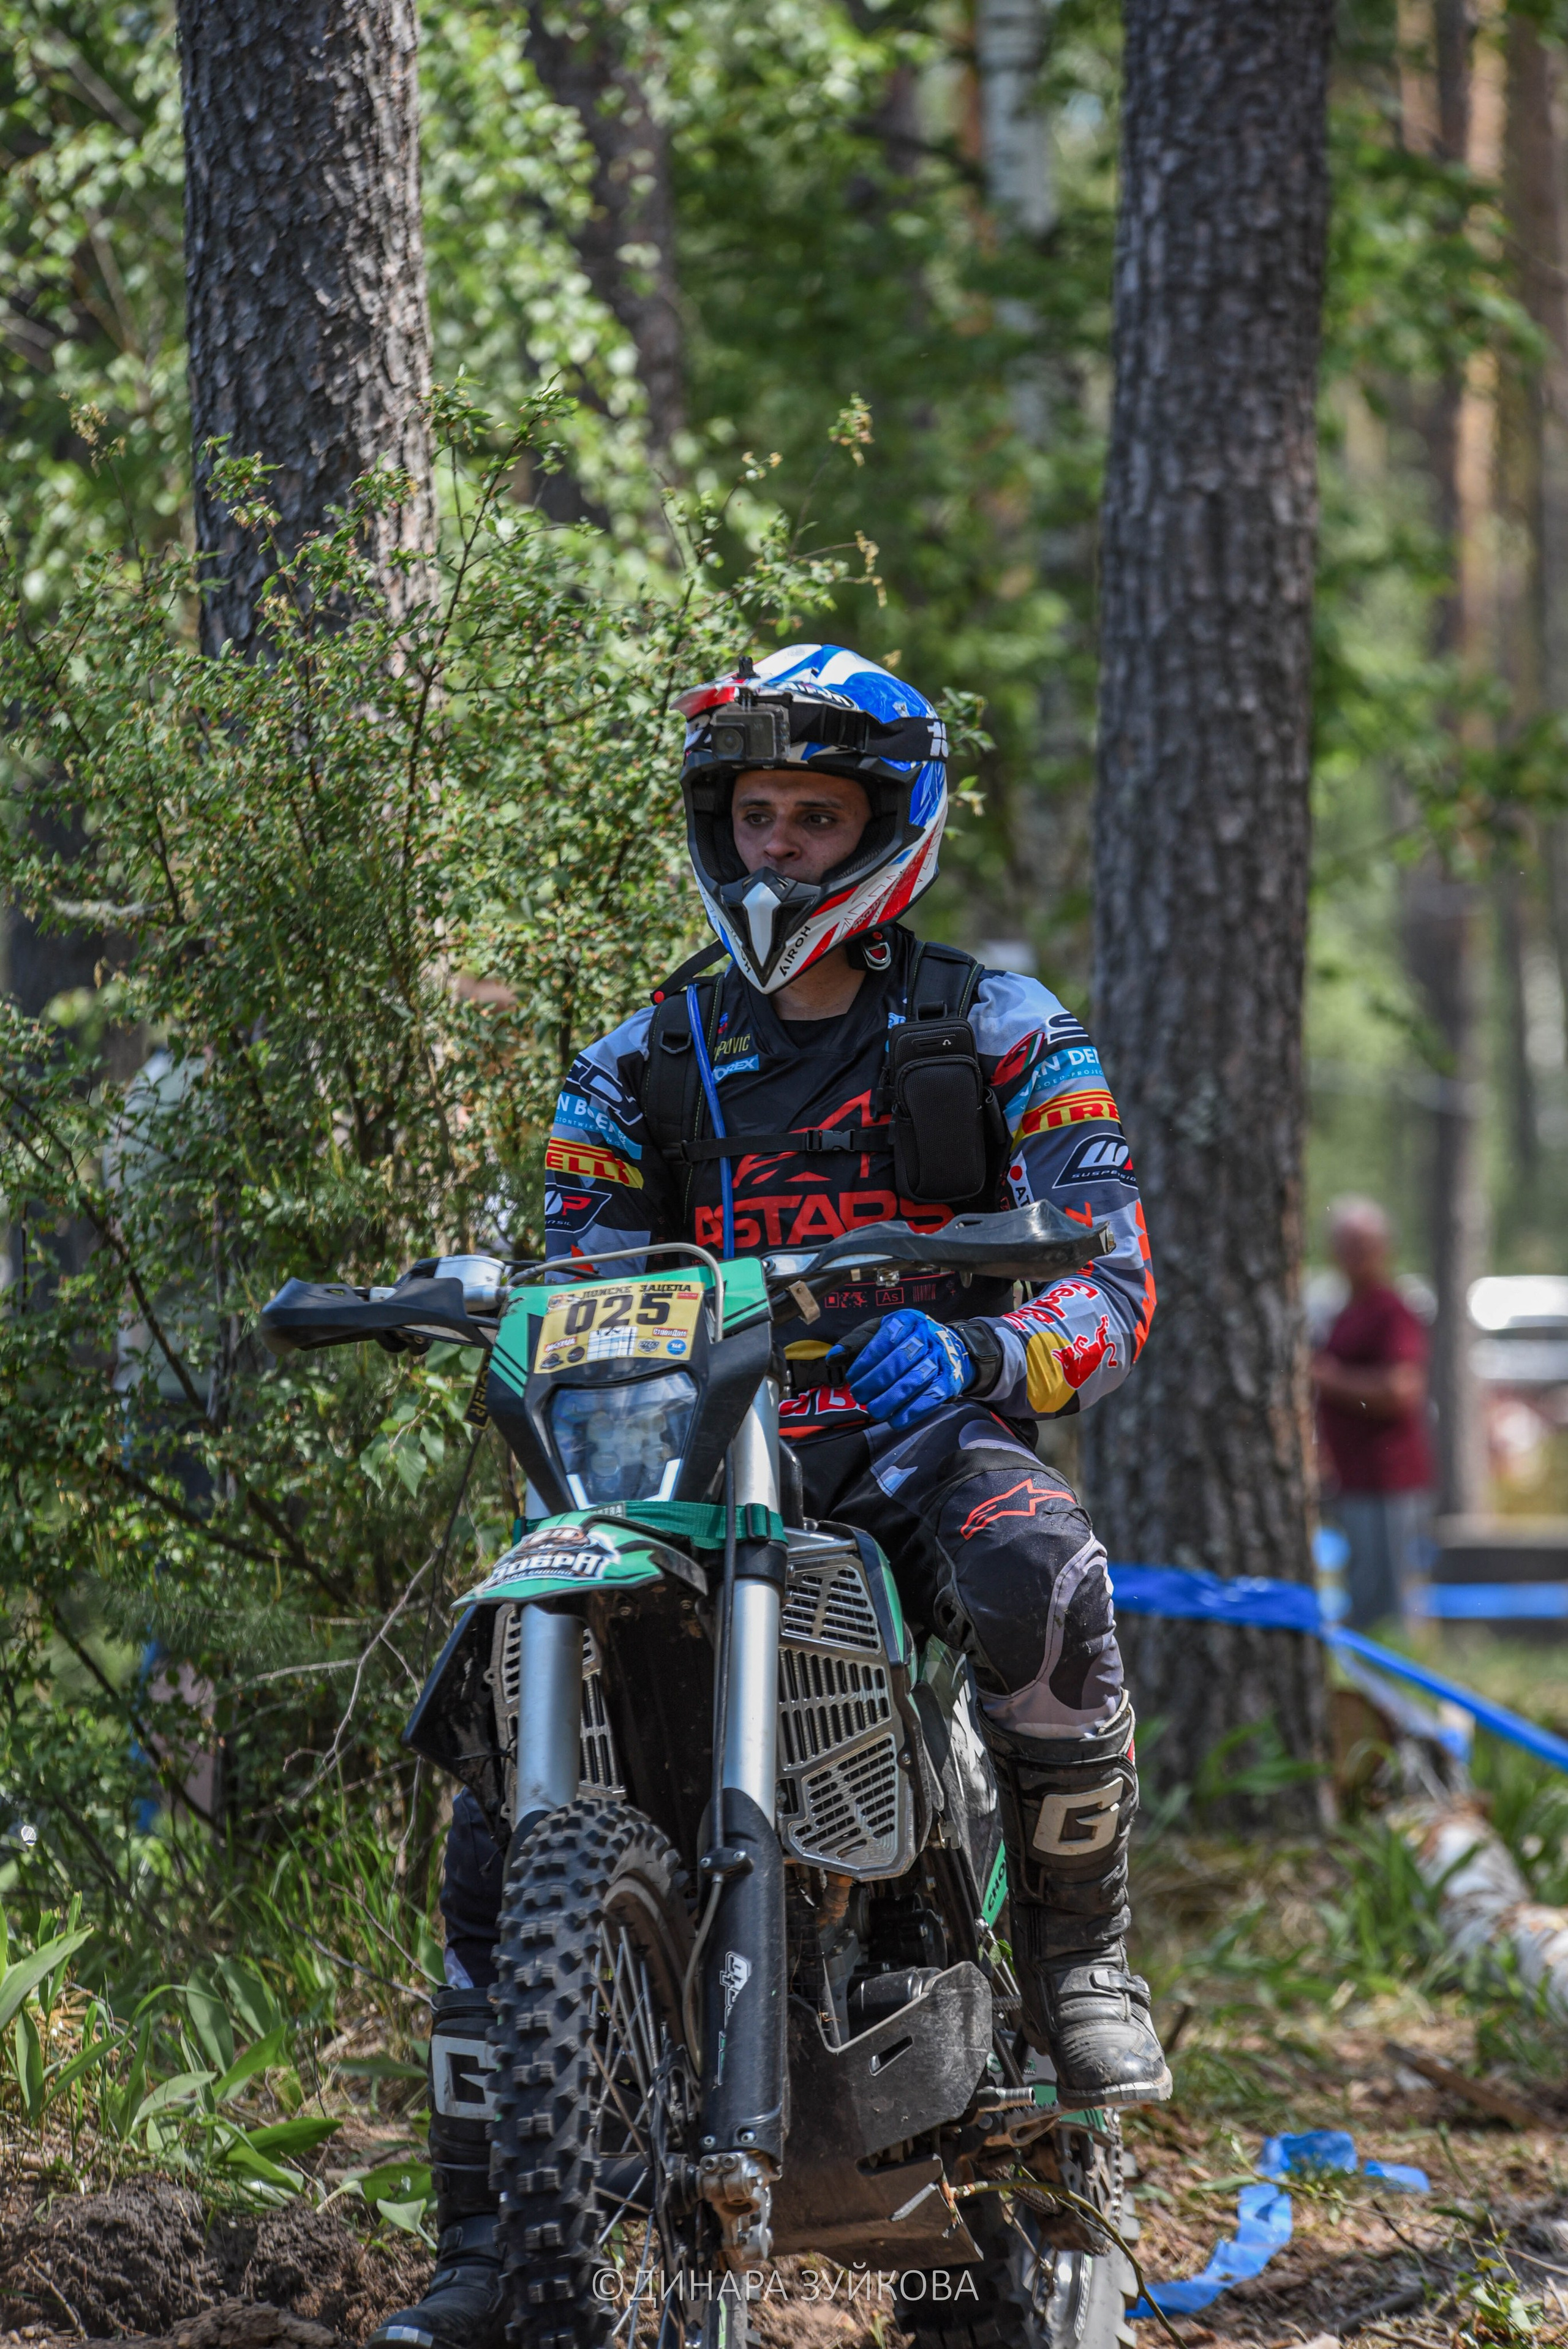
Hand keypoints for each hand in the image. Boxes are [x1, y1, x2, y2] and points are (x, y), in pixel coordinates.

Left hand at [843, 1309, 974, 1429]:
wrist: (950, 1348)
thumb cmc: (906, 1340)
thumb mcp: (880, 1332)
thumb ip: (856, 1343)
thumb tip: (833, 1358)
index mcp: (907, 1320)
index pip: (885, 1339)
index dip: (866, 1361)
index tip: (853, 1378)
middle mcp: (926, 1336)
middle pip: (900, 1360)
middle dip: (875, 1382)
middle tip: (860, 1396)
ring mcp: (940, 1359)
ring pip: (915, 1380)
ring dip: (891, 1399)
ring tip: (874, 1411)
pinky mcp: (949, 1381)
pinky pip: (931, 1398)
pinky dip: (912, 1411)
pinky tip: (896, 1420)